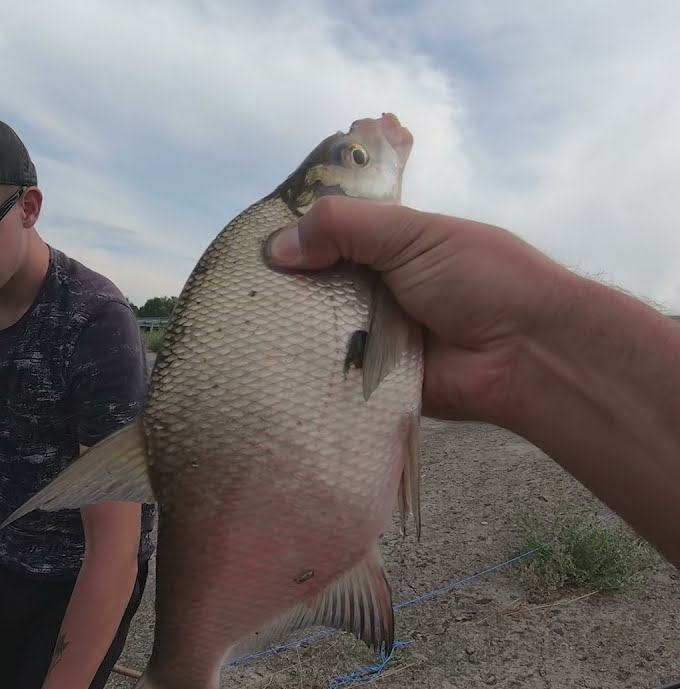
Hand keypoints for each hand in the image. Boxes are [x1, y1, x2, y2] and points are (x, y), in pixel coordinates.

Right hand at [267, 195, 575, 424]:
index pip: (326, 238)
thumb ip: (344, 227)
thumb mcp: (412, 233)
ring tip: (245, 328)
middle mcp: (376, 291)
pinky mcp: (370, 383)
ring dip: (290, 330)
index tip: (247, 246)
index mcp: (388, 248)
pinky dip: (308, 371)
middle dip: (283, 288)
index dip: (292, 239)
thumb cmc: (481, 280)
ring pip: (314, 330)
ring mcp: (372, 337)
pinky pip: (329, 375)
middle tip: (239, 291)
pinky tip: (271, 365)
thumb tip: (276, 248)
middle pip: (312, 286)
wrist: (528, 355)